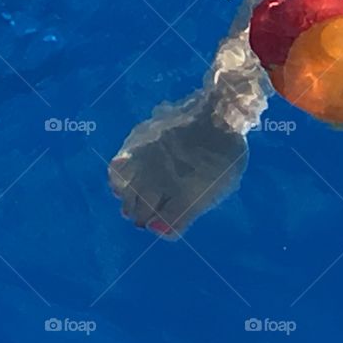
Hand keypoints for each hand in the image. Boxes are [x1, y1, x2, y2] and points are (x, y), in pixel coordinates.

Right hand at [109, 104, 248, 237]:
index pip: (164, 226)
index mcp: (186, 194)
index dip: (166, 225)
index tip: (170, 218)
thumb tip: (158, 229)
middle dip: (147, 217)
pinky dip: (121, 181)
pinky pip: (117, 171)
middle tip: (157, 206)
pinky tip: (131, 180)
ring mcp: (147, 162)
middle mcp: (162, 181)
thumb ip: (189, 211)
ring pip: (127, 198)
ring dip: (133, 202)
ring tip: (144, 195)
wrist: (218, 113)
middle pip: (140, 216)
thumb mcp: (220, 187)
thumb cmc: (225, 153)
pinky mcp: (136, 145)